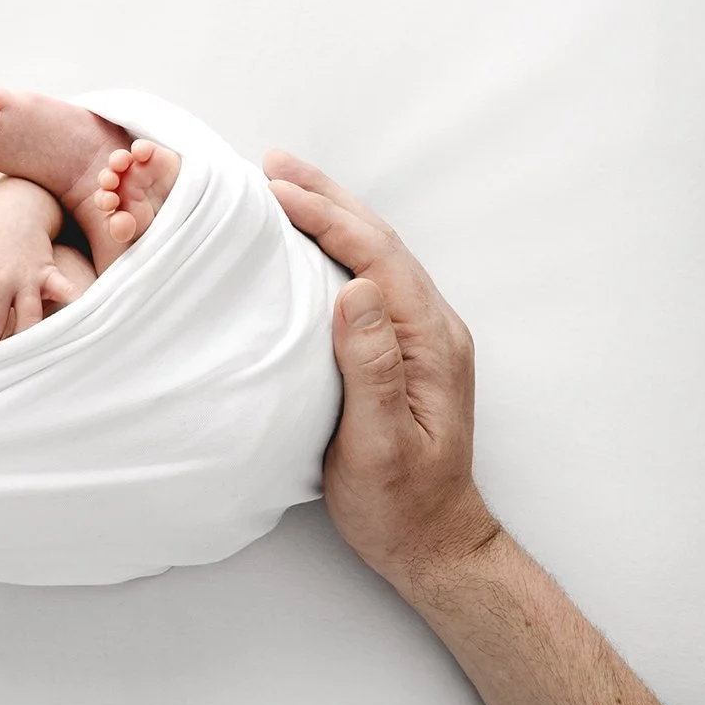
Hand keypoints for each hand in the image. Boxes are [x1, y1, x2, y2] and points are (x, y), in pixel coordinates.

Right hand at [263, 150, 498, 582]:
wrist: (433, 540)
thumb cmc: (399, 503)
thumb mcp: (379, 443)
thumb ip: (371, 366)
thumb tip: (355, 289)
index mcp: (430, 341)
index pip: (376, 257)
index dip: (326, 217)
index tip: (275, 191)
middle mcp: (431, 327)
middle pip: (378, 241)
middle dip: (325, 197)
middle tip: (272, 164)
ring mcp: (419, 336)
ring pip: (373, 254)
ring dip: (330, 213)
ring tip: (284, 183)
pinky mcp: (400, 348)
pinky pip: (367, 277)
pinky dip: (333, 245)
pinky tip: (307, 240)